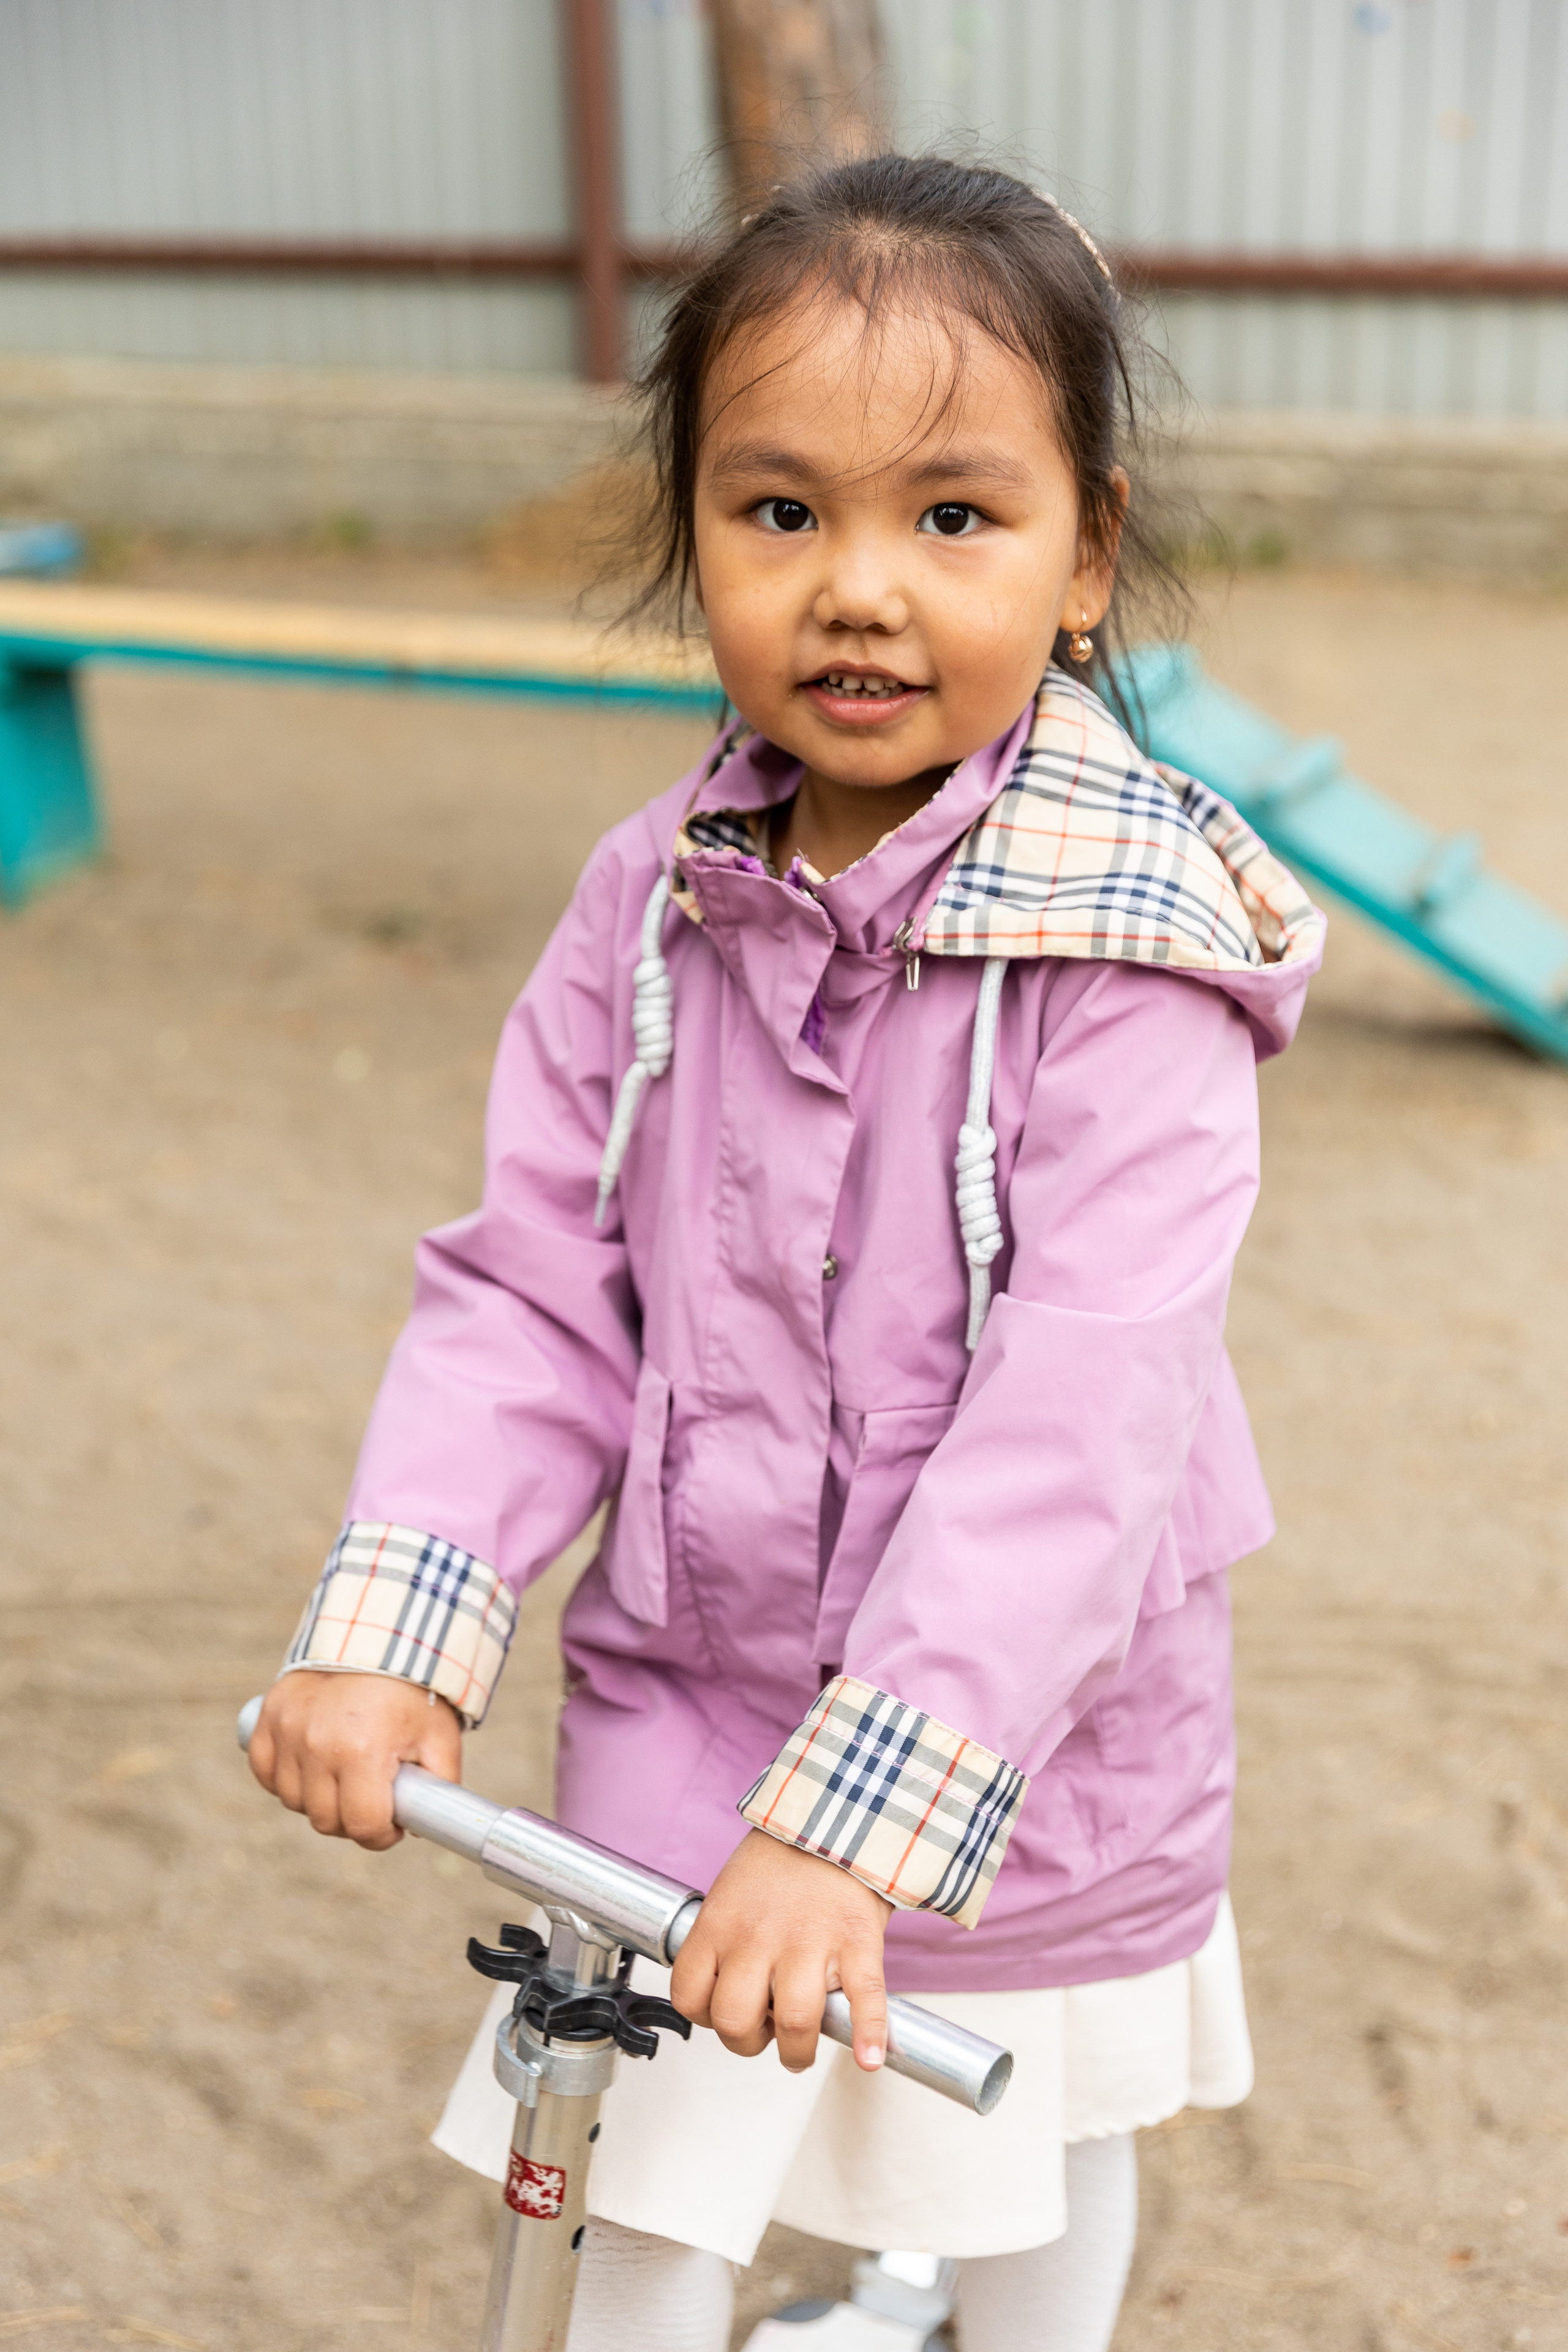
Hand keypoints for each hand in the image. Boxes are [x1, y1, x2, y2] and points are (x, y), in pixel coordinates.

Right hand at [247, 1670, 460, 1850]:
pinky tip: (311, 1766)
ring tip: (345, 1776)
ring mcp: (288, 1730)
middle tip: (372, 1799)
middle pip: (325, 1820)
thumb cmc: (412, 1688)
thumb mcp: (440, 1736)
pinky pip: (265, 1772)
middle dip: (352, 1819)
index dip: (382, 1835)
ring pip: (294, 1801)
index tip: (393, 1824)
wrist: (377, 1633)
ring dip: (319, 1799)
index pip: (362, 1825)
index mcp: (363, 1750)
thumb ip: (440, 1787)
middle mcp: (317, 1744)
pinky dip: (285, 1778)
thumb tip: (425, 1825)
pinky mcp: (267, 1717)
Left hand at [670, 1829, 891, 2074]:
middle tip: (764, 2033)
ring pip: (793, 2021)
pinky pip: (863, 1999)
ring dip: (796, 2051)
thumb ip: (724, 1941)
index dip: (705, 2017)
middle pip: (735, 2020)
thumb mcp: (730, 1893)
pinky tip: (870, 2056)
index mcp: (720, 1924)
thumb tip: (729, 1991)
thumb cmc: (783, 1860)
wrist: (835, 1817)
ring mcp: (809, 1942)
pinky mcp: (856, 1942)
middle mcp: (758, 1937)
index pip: (689, 1996)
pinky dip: (869, 2035)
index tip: (722, 2013)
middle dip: (747, 2042)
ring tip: (800, 2048)